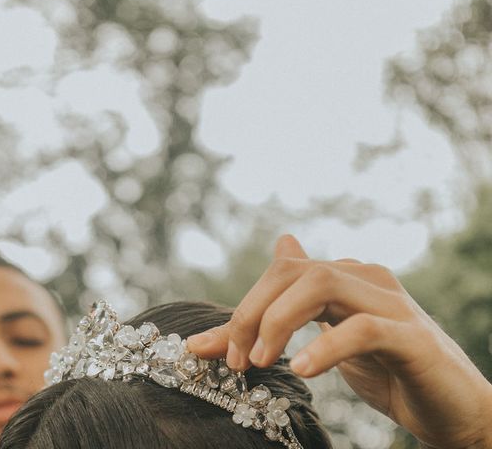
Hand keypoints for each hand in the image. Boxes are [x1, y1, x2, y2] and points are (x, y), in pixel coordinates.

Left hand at [187, 234, 491, 448]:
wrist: (452, 407)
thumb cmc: (388, 372)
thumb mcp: (325, 343)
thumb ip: (287, 313)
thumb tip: (267, 260)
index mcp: (344, 277)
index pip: (281, 271)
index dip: (244, 306)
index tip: (216, 350)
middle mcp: (365, 277)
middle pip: (294, 271)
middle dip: (252, 311)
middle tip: (236, 359)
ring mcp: (391, 303)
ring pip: (322, 283)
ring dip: (278, 321)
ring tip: (258, 361)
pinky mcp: (411, 337)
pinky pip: (363, 328)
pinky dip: (325, 347)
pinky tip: (301, 369)